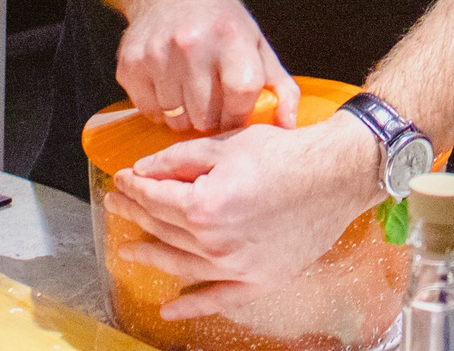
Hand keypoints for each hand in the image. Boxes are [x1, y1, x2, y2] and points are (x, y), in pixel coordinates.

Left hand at [107, 116, 379, 317]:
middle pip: (164, 227)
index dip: (134, 185)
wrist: (335, 175)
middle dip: (136, 212)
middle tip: (118, 204)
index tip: (122, 178)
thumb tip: (143, 170)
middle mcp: (215, 241)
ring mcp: (236, 266)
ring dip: (151, 255)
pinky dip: (191, 306)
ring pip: (180, 263)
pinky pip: (217, 298)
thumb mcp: (226, 144)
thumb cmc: (285, 154)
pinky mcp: (258, 280)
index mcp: (204, 204)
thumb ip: (178, 159)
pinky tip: (170, 309)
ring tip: (129, 250)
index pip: (155, 197)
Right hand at [118, 0, 297, 134]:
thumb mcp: (256, 42)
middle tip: (213, 101)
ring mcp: (157, 54)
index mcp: (229, 36)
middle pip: (206, 117)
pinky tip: (169, 86)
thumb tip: (288, 124)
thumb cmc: (219, 21)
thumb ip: (279, 85)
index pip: (241, 95)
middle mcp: (191, 44)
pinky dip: (161, 109)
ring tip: (191, 92)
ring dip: (186, 116)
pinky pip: (149, 112)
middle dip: (213, 118)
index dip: (242, 114)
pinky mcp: (131, 64)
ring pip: (176, 120)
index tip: (238, 111)